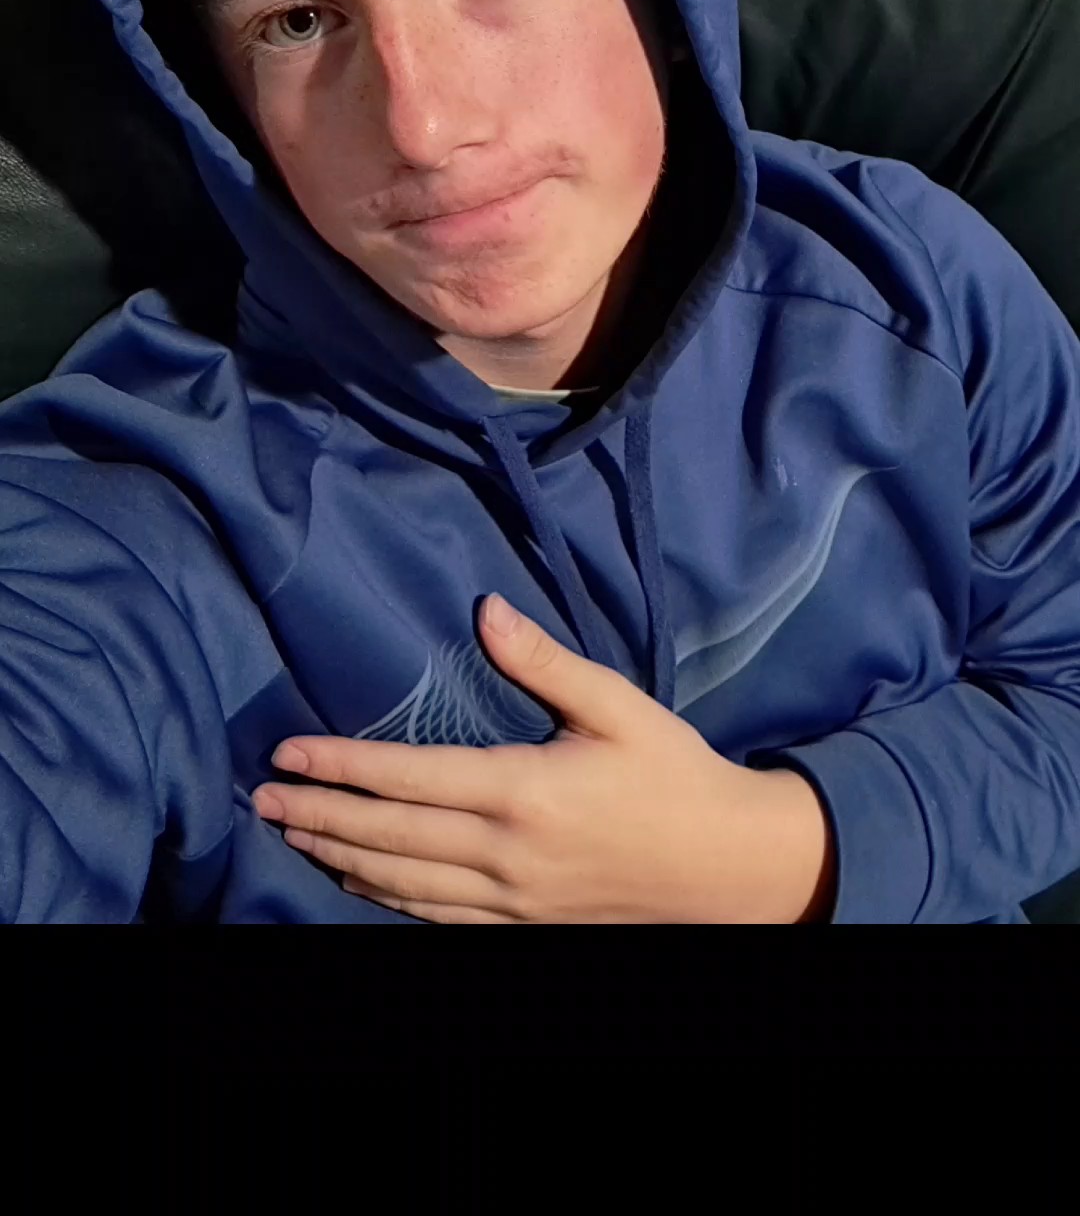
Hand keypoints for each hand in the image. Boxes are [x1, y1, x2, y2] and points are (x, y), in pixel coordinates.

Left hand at [252, 595, 833, 923]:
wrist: (729, 870)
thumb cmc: (674, 775)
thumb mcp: (617, 706)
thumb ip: (545, 662)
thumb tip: (487, 611)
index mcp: (522, 791)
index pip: (406, 778)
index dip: (340, 766)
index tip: (287, 753)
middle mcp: (504, 854)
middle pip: (387, 836)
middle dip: (317, 815)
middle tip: (260, 799)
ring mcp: (510, 901)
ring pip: (400, 884)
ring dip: (336, 859)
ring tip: (289, 835)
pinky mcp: (521, 928)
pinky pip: (433, 918)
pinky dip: (383, 899)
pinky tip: (354, 881)